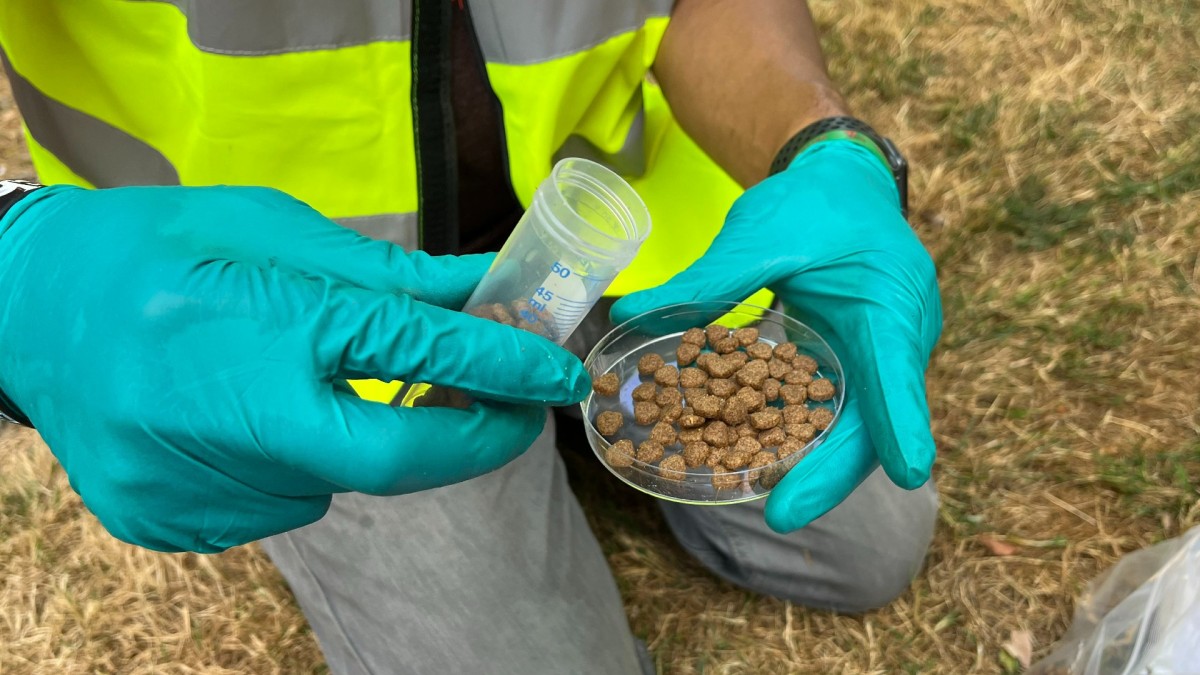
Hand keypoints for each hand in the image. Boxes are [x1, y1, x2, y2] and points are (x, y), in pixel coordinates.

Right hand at [0, 185, 588, 551]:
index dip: (501, 367)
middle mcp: (222, 413)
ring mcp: (187, 482)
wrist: (19, 309)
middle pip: (391, 462)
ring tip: (290, 384)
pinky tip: (237, 419)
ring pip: (329, 483)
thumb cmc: (150, 248)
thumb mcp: (267, 231)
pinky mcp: (165, 521)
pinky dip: (289, 464)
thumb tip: (482, 292)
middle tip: (511, 416)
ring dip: (348, 441)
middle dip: (470, 444)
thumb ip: (381, 275)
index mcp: (256, 320)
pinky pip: (274, 504)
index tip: (560, 376)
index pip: (413, 353)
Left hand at [612, 141, 941, 531]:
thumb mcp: (760, 233)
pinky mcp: (865, 368)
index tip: (909, 471)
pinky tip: (770, 465)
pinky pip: (844, 413)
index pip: (898, 370)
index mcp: (888, 302)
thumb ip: (704, 281)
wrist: (847, 185)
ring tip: (776, 504)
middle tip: (782, 512)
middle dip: (832, 471)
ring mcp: (887, 359)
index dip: (901, 422)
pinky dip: (811, 440)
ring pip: (861, 427)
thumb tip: (628, 315)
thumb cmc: (813, 204)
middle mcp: (901, 339)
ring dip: (821, 465)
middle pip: (875, 421)